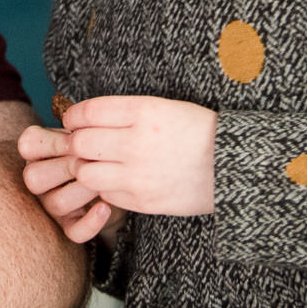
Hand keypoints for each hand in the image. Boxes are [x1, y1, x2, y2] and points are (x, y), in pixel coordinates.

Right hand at [16, 125, 120, 243]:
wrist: (113, 170)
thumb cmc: (93, 145)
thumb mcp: (83, 131)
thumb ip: (78, 129)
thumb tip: (80, 134)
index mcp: (34, 153)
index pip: (26, 146)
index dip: (52, 142)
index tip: (76, 136)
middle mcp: (36, 180)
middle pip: (34, 178)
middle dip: (68, 167)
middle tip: (92, 159)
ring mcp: (50, 205)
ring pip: (56, 203)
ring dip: (83, 191)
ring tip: (104, 179)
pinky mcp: (69, 226)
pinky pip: (74, 232)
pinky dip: (91, 222)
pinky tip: (106, 207)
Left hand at [59, 96, 217, 217]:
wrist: (232, 167)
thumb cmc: (198, 131)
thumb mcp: (165, 106)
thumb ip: (125, 112)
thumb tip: (87, 118)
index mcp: (144, 112)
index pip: (88, 112)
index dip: (74, 116)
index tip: (74, 120)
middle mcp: (137, 143)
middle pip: (81, 143)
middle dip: (76, 142)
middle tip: (82, 143)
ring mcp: (138, 175)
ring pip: (86, 173)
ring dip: (87, 167)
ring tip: (99, 163)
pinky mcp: (143, 201)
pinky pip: (106, 194)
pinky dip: (106, 187)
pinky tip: (118, 179)